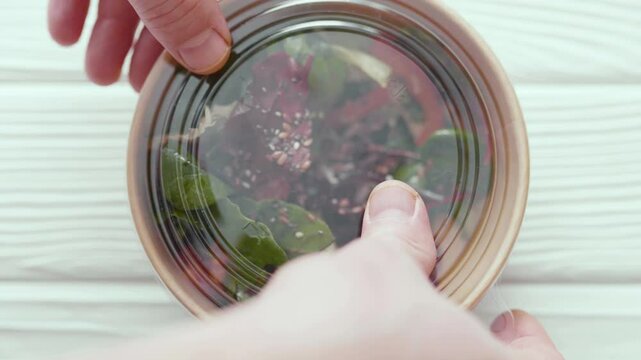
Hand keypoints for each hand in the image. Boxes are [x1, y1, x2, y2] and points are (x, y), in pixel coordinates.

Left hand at [47, 0, 231, 90]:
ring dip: (110, 41)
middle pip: (173, 12)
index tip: (189, 81)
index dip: (206, 48)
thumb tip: (210, 57)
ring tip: (99, 72)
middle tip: (139, 87)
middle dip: (149, 55)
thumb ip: (182, 10)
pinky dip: (76, 10)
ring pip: (129, 1)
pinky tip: (65, 33)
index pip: (217, 13)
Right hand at [65, 181, 562, 359]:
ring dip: (413, 351)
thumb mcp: (379, 266)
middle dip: (460, 340)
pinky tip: (348, 346)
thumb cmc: (344, 334)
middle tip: (445, 318)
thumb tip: (399, 206)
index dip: (530, 344)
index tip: (515, 323)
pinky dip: (375, 356)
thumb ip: (400, 239)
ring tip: (394, 329)